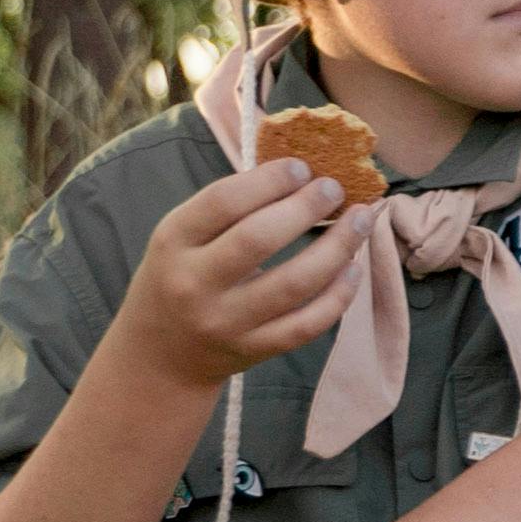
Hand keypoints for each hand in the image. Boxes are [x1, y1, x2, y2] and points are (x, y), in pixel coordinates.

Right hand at [106, 159, 356, 393]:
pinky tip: (354, 268)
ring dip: (338, 247)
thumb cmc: (178, 277)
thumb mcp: (181, 238)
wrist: (159, 354)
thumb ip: (228, 209)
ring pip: (294, 283)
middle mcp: (194, 283)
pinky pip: (308, 324)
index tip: (302, 167)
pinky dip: (339, 295)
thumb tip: (300, 173)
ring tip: (361, 219)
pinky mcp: (255, 350)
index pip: (222, 202)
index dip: (269, 180)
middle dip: (306, 208)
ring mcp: (226, 321)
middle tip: (334, 188)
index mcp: (173, 242)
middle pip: (259, 239)